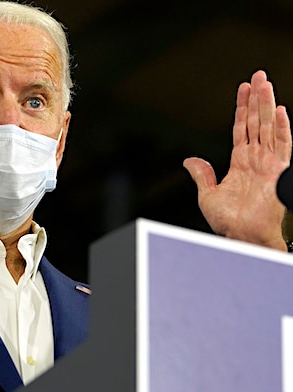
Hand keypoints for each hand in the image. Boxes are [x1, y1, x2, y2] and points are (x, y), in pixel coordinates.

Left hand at [184, 70, 291, 249]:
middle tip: (258, 75)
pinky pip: (282, 146)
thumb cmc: (227, 222)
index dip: (242, 108)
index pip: (242, 129)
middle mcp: (256, 160)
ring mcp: (268, 164)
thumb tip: (188, 159)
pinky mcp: (279, 172)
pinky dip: (281, 128)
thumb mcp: (206, 194)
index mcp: (240, 163)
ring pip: (268, 127)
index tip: (243, 88)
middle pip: (257, 122)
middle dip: (257, 98)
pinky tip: (280, 110)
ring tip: (265, 82)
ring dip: (268, 104)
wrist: (240, 236)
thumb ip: (201, 174)